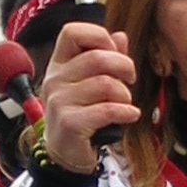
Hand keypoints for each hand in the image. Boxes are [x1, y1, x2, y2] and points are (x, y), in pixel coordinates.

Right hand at [34, 20, 138, 175]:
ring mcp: (59, 101)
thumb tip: (121, 36)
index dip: (99, 36)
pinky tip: (130, 115)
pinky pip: (107, 109)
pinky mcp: (69, 123)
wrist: (65, 154)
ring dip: (124, 95)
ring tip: (124, 104)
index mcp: (59, 64)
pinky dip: (125, 112)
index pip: (72, 32)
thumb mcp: (91, 83)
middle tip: (129, 80)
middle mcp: (55, 79)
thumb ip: (106, 59)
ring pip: (105, 84)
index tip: (114, 52)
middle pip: (97, 57)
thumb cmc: (82, 114)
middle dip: (124, 67)